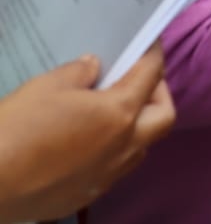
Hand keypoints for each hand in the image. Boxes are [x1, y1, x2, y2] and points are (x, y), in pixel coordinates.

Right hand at [0, 48, 175, 220]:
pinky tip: (90, 143)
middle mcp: (123, 147)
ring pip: (142, 147)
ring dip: (139, 126)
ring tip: (114, 111)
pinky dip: (114, 152)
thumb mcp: (46, 86)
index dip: (152, 55)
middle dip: (158, 94)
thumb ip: (79, 72)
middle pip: (163, 117)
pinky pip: (115, 170)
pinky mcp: (86, 195)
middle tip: (136, 81)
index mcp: (120, 113)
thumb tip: (95, 67)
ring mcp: (107, 175)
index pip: (151, 75)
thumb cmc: (17, 128)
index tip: (150, 44)